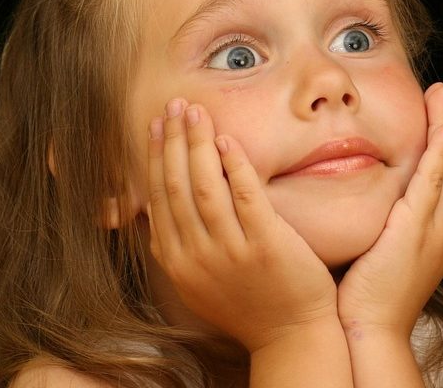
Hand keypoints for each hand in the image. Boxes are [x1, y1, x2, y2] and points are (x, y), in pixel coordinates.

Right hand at [145, 98, 339, 352]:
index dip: (155, 157)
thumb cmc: (248, 305)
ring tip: (196, 112)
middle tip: (174, 106)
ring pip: (205, 187)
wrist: (291, 336)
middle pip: (176, 186)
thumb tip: (151, 214)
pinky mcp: (267, 245)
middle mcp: (197, 257)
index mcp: (177, 262)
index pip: (158, 198)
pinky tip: (228, 141)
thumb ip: (176, 249)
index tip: (156, 126)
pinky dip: (235, 165)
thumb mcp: (197, 284)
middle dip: (172, 141)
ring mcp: (232, 252)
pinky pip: (246, 196)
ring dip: (198, 144)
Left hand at [336, 82, 442, 340]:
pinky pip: (434, 181)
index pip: (441, 183)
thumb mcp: (377, 256)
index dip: (441, 149)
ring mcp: (435, 229)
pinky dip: (440, 153)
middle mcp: (442, 230)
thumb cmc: (365, 300)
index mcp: (434, 237)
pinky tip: (442, 129)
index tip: (437, 120)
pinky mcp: (418, 228)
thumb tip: (362, 210)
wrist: (370, 330)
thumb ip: (376, 229)